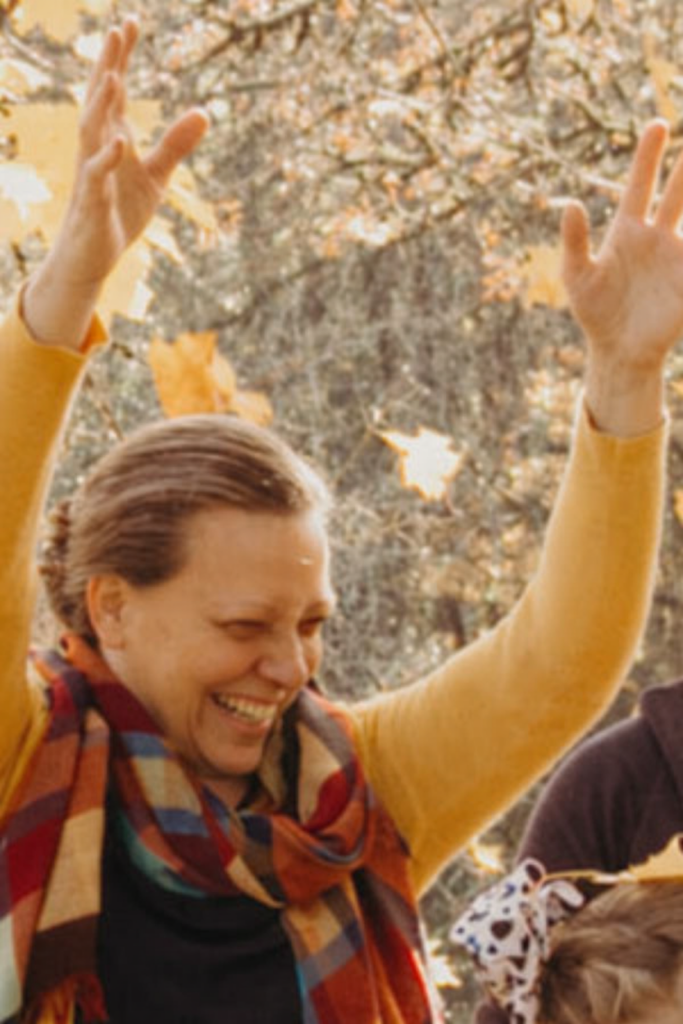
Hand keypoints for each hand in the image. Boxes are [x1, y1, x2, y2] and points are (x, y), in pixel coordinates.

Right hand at [23, 19, 208, 347]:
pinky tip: (121, 143)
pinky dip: (107, 159)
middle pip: (100, 100)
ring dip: (101, 106)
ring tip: (114, 76)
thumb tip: (205, 112)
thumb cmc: (119, 212)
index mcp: (112, 136)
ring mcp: (92, 172)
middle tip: (117, 31)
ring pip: (92, 132)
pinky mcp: (93, 201)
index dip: (122, 57)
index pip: (115, 90)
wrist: (93, 256)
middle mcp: (97, 147)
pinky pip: (97, 176)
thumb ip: (175, 145)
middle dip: (108, 66)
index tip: (131, 23)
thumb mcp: (155, 177)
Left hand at [562, 119, 682, 434]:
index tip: (658, 125)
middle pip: (676, 193)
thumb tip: (570, 203)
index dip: (648, 156)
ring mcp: (676, 256)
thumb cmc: (594, 313)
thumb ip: (574, 241)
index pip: (640, 185)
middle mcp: (656, 236)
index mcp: (627, 231)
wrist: (618, 351)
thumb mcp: (577, 276)